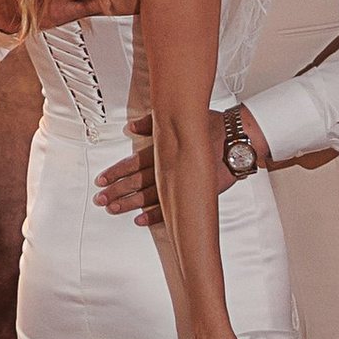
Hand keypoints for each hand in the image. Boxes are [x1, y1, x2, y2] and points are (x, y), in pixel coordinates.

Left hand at [95, 112, 263, 222]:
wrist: (238, 140)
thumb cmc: (209, 126)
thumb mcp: (181, 118)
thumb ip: (152, 123)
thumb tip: (129, 128)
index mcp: (164, 149)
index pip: (134, 162)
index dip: (116, 172)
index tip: (100, 180)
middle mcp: (170, 166)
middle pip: (138, 181)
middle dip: (117, 190)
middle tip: (100, 200)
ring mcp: (182, 182)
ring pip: (150, 195)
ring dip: (131, 203)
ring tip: (114, 209)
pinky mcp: (195, 193)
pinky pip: (172, 208)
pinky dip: (155, 215)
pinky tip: (140, 220)